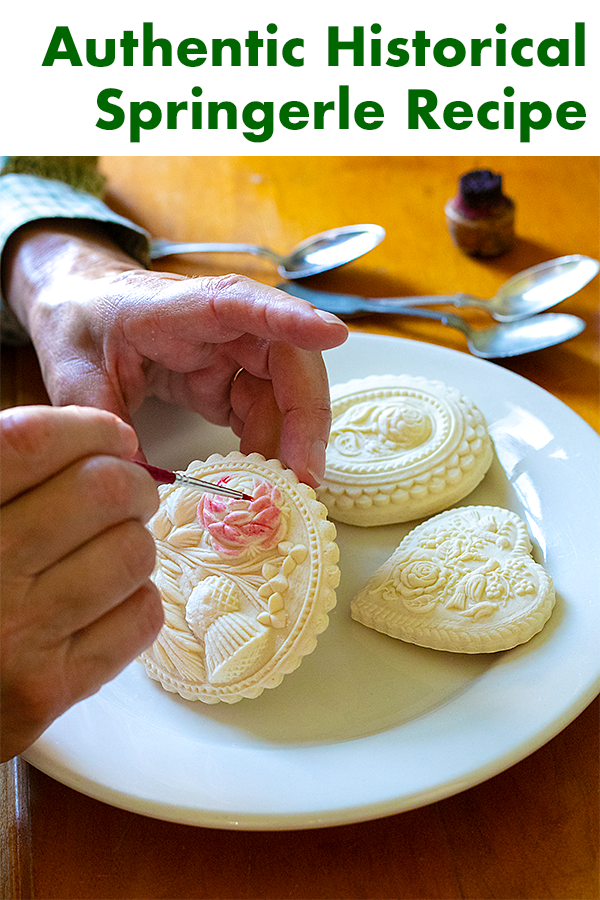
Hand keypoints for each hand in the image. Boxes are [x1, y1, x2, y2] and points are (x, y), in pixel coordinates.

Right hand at [0, 404, 162, 760]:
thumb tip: (92, 435)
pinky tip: (104, 600)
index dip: (89, 429)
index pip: (35, 442)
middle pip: (103, 491)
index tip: (112, 436)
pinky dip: (135, 600)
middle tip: (125, 491)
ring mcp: (15, 634)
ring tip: (107, 549)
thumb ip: (6, 467)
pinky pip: (139, 619)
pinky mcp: (46, 690)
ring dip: (132, 542)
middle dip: (130, 483)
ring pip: (132, 553)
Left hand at [4, 223, 348, 486]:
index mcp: (177, 307)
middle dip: (305, 416)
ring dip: (290, 441)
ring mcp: (231, 351)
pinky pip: (266, 412)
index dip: (289, 319)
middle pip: (286, 358)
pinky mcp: (230, 378)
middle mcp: (219, 325)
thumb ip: (102, 421)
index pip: (240, 304)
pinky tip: (261, 478)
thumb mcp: (74, 373)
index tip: (333, 335)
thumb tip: (134, 478)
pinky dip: (269, 447)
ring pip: (285, 392)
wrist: (79, 306)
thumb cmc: (80, 322)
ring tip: (281, 490)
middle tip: (304, 475)